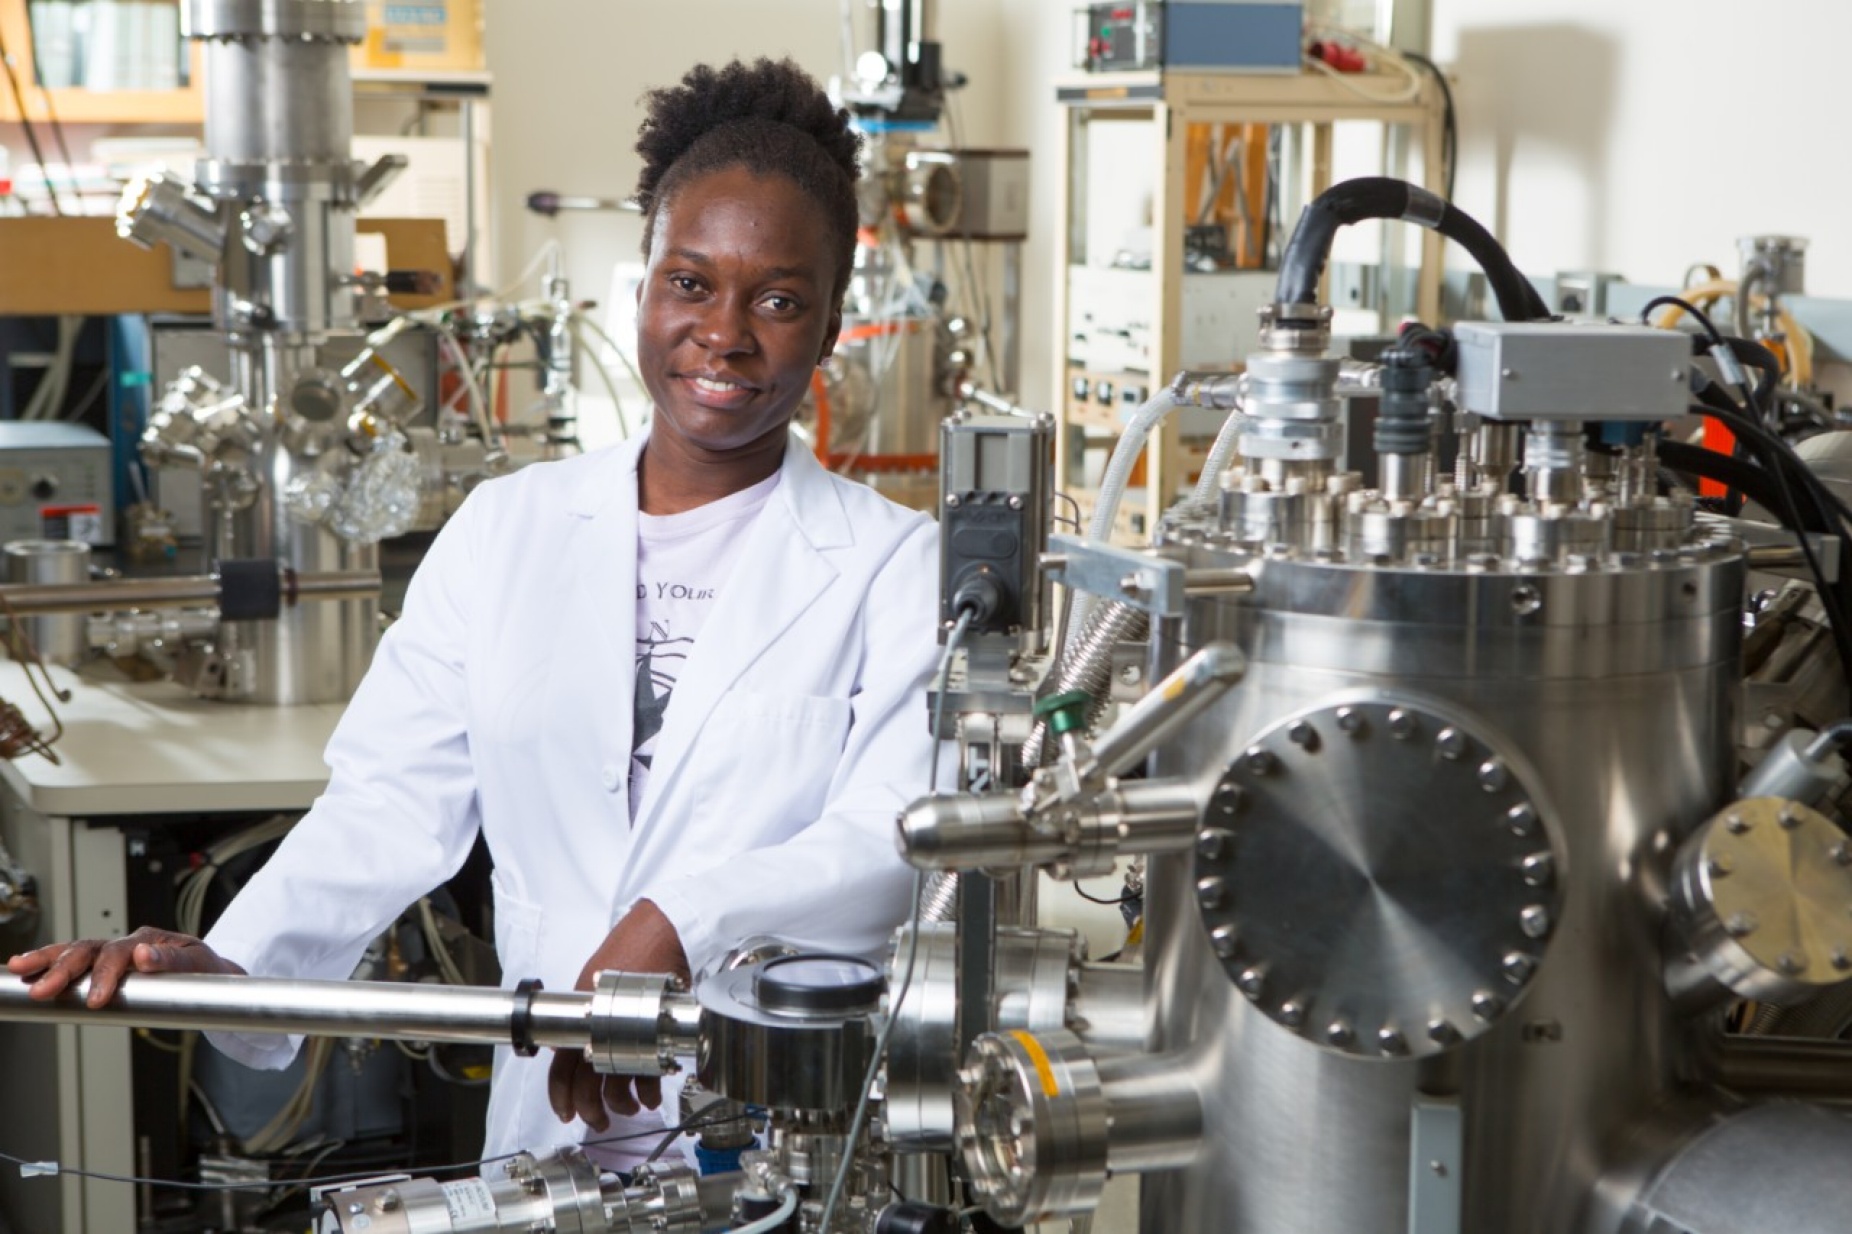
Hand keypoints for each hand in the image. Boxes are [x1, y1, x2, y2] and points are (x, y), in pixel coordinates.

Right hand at [6, 927, 244, 1007]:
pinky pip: (74, 962)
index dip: (106, 974)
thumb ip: (173, 961)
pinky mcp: (104, 966)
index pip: (121, 952)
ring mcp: (113, 953)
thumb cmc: (203, 969)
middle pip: (89, 949)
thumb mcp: (198, 963)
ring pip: (75, 950)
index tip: (96, 998)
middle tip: (44, 990)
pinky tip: (26, 970)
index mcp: (149, 939)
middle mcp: (127, 943)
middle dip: (64, 969)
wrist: (208, 972)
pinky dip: (50, 964)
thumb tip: (144, 954)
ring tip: (20, 968)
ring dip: (47, 960)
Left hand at [547, 899, 689, 1132]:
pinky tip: (650, 1096)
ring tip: (629, 1107)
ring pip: (617, 1085)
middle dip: (591, 1110)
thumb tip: (570, 1044)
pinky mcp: (655, 1034)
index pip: (560, 1068)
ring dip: (622, 1104)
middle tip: (598, 1120)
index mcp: (580, 1016)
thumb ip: (581, 1014)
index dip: (561, 1096)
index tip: (566, 1112)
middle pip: (588, 1085)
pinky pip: (648, 1075)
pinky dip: (649, 1091)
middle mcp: (600, 1028)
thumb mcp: (592, 979)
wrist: (663, 931)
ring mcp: (628, 1033)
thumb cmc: (630, 948)